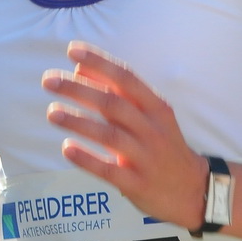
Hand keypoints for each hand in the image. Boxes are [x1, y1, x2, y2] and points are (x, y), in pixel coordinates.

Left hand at [42, 41, 207, 227]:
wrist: (193, 190)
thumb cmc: (162, 146)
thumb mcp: (149, 115)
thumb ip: (116, 92)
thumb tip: (78, 67)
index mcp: (156, 108)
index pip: (126, 78)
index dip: (99, 62)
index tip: (72, 50)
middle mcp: (152, 130)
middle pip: (113, 103)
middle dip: (79, 89)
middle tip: (48, 81)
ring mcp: (146, 158)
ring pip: (110, 135)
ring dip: (78, 122)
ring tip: (52, 113)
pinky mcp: (137, 184)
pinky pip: (109, 170)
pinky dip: (87, 159)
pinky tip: (67, 148)